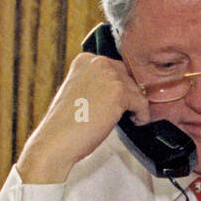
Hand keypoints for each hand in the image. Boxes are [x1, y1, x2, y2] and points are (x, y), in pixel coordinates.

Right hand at [16, 52, 150, 183]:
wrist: (57, 139)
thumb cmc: (66, 123)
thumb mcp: (78, 91)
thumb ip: (95, 84)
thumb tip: (115, 90)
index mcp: (85, 60)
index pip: (113, 67)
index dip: (119, 85)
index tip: (120, 100)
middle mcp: (97, 63)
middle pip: (126, 76)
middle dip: (129, 94)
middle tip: (128, 111)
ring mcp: (109, 76)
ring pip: (136, 89)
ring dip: (136, 105)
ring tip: (131, 118)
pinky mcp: (119, 93)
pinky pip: (142, 102)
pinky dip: (143, 114)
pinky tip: (136, 122)